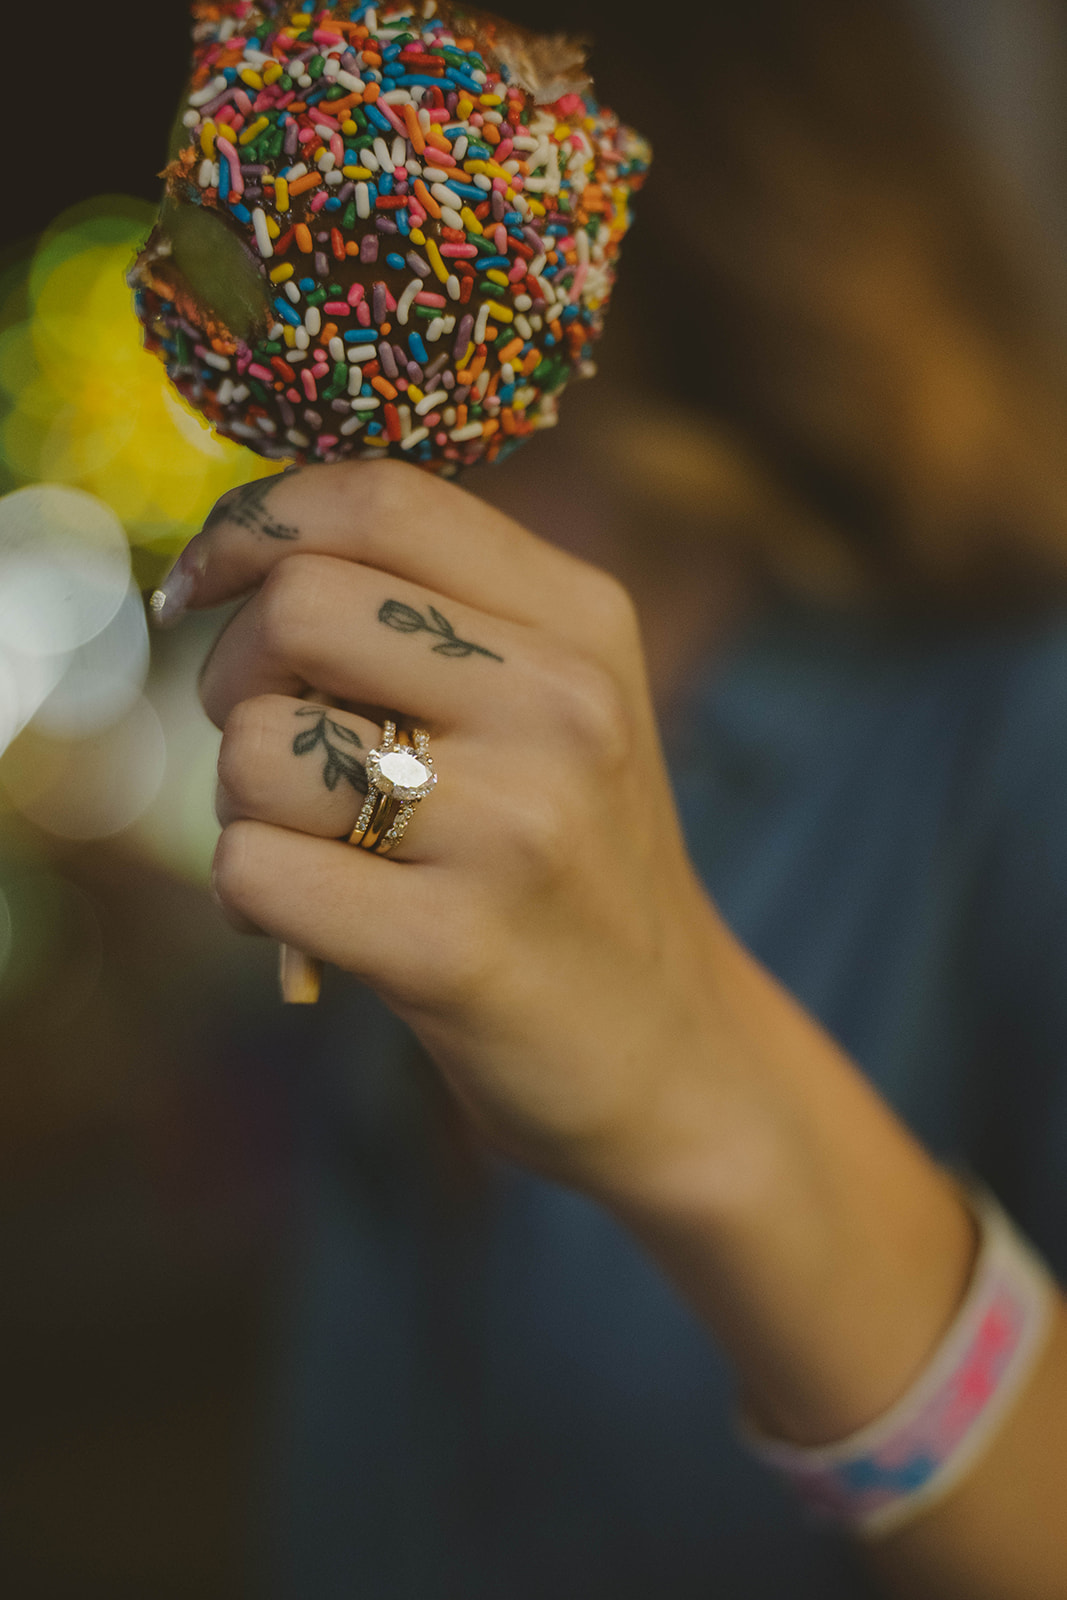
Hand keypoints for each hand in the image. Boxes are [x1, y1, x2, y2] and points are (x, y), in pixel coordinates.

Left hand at [179, 461, 734, 1188]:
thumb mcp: (555, 708)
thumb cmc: (569, 864)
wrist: (668, 1050)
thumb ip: (435, 616)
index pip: (380, 496)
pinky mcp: (459, 947)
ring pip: (258, 748)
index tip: (204, 585)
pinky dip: (246, 895)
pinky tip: (304, 925)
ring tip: (307, 849)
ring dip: (238, 803)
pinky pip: (254, 869)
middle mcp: (563, 704)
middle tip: (272, 747)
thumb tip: (242, 556)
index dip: (255, 522)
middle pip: (299, 605)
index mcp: (583, 621)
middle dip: (233, 674)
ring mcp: (518, 826)